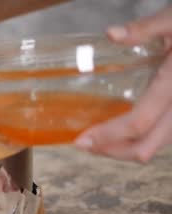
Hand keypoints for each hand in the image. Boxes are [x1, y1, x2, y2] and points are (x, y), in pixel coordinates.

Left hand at [75, 7, 171, 161]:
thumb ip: (144, 28)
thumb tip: (112, 33)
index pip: (138, 123)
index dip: (108, 136)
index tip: (82, 140)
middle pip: (146, 147)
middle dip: (112, 152)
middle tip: (85, 145)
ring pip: (156, 146)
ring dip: (125, 149)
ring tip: (99, 140)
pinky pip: (164, 135)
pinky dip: (140, 140)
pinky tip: (121, 129)